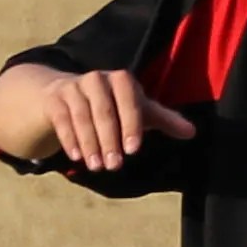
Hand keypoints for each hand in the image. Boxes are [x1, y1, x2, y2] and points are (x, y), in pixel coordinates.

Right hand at [41, 69, 194, 170]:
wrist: (69, 94)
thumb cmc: (114, 104)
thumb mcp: (139, 110)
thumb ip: (165, 120)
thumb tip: (192, 132)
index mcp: (122, 80)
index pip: (129, 101)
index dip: (132, 125)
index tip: (134, 150)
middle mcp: (97, 79)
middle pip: (104, 111)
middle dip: (109, 140)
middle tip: (115, 166)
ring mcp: (73, 87)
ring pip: (81, 116)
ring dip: (89, 144)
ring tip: (97, 167)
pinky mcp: (55, 99)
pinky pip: (62, 120)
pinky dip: (70, 139)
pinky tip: (77, 157)